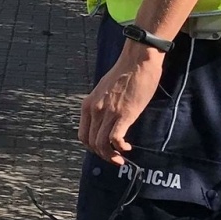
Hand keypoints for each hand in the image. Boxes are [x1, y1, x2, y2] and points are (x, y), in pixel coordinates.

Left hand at [79, 46, 164, 164]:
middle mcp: (94, 110)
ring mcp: (108, 112)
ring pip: (101, 144)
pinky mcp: (124, 114)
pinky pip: (115, 138)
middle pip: (91, 143)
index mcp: (88, 105)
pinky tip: (126, 147)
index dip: (93, 148)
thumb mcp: (104, 92)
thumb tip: (106, 121)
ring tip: (120, 158)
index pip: (83, 135)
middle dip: (102, 155)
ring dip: (110, 156)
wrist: (137, 61)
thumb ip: (102, 106)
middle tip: (115, 158)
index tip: (105, 150)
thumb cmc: (125, 74)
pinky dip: (119, 147)